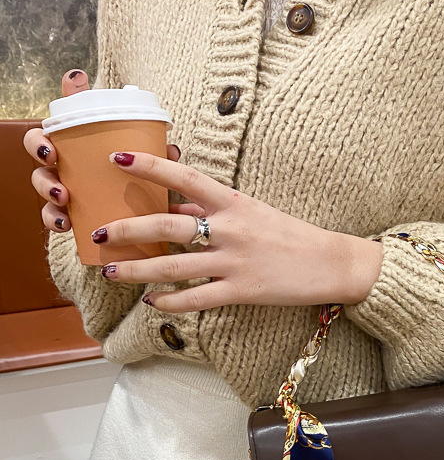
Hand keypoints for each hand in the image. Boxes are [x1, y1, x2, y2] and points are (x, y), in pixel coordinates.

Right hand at [24, 69, 182, 233]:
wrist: (149, 212)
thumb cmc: (142, 176)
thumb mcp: (148, 162)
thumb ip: (156, 154)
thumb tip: (171, 151)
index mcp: (80, 145)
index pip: (52, 134)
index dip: (41, 140)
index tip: (51, 150)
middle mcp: (68, 165)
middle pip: (42, 163)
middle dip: (43, 172)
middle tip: (58, 183)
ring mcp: (67, 189)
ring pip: (46, 189)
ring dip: (48, 195)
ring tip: (62, 201)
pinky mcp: (72, 213)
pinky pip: (56, 218)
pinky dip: (56, 221)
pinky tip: (65, 225)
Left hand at [95, 151, 383, 311]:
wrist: (330, 263)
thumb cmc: (292, 234)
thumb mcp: (254, 211)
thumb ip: (214, 208)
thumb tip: (176, 204)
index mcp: (233, 202)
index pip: (184, 177)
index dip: (148, 165)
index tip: (116, 157)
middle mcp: (230, 229)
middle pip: (166, 225)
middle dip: (126, 229)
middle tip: (97, 234)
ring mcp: (234, 262)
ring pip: (173, 266)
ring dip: (136, 269)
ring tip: (111, 271)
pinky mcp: (242, 291)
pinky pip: (197, 299)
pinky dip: (170, 302)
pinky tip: (152, 302)